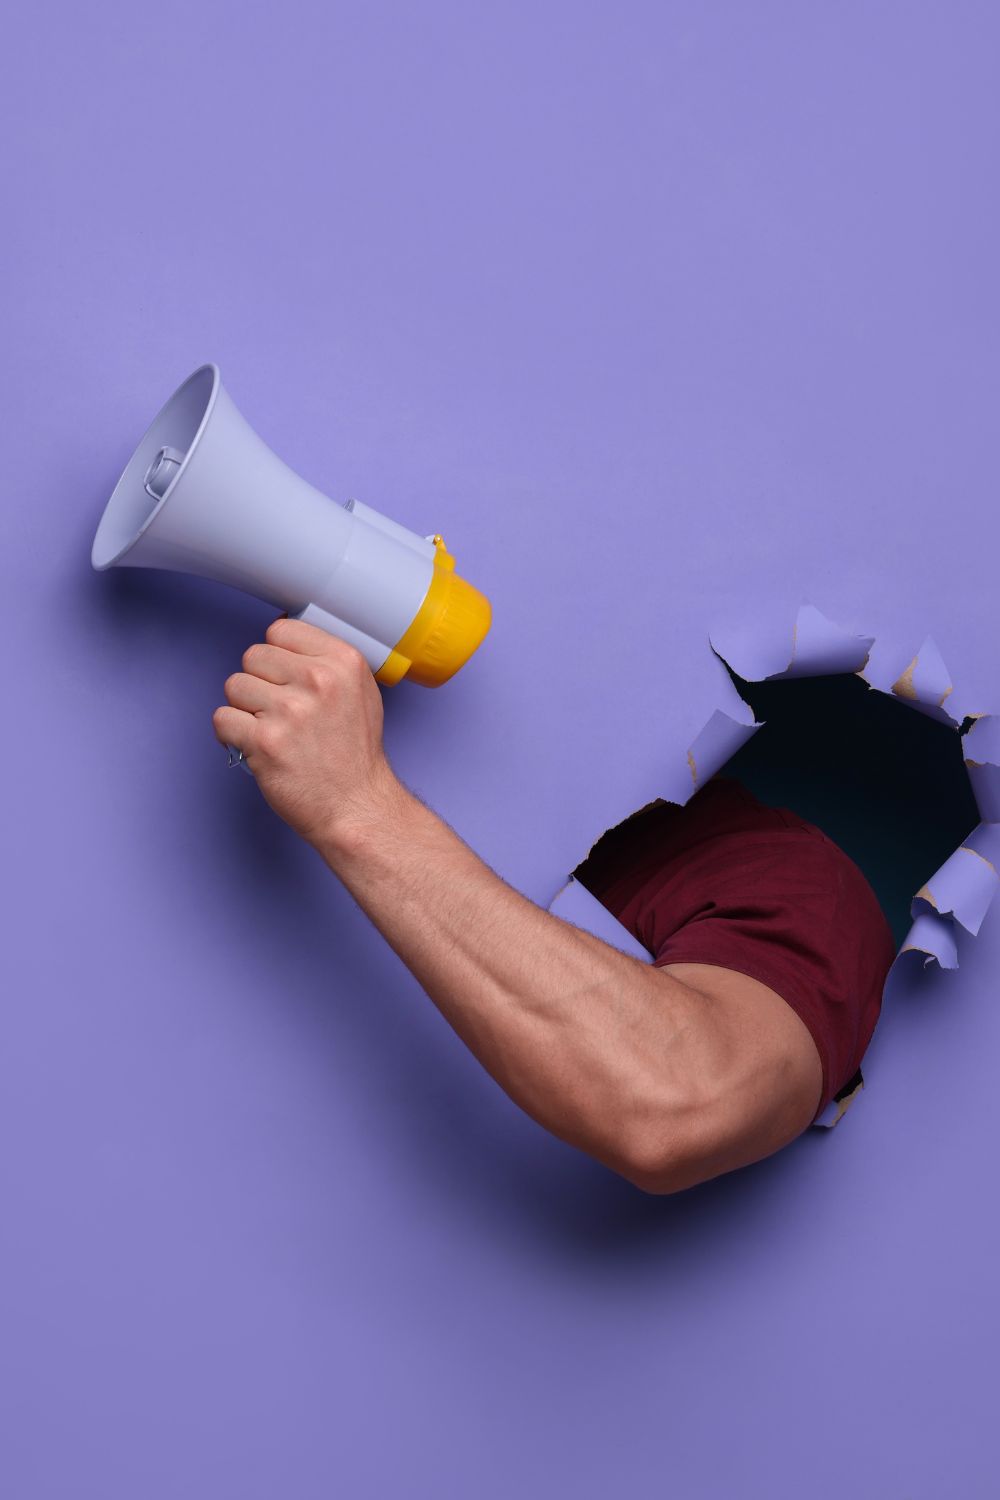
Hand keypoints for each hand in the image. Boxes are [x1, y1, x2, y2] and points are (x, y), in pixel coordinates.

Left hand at [212, 616, 404, 849]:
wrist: (356, 806)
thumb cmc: (355, 755)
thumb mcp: (361, 692)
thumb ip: (326, 662)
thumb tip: (283, 643)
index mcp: (344, 662)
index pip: (281, 630)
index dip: (278, 656)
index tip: (285, 677)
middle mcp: (319, 680)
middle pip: (253, 655)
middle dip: (259, 682)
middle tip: (279, 711)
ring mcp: (290, 710)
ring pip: (234, 685)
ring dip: (245, 710)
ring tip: (272, 730)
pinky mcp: (265, 741)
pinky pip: (222, 718)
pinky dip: (231, 735)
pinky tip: (254, 746)